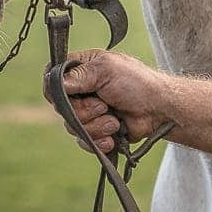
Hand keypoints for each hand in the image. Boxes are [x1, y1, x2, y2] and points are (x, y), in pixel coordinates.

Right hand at [45, 48, 172, 153]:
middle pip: (61, 107)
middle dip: (84, 111)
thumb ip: (79, 75)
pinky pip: (84, 141)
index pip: (52, 78)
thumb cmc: (138, 83)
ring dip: (95, 126)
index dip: (55, 90)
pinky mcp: (97, 131)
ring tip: (114, 120)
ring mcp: (89, 112)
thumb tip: (56, 83)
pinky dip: (99, 141)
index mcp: (83, 69)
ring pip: (72, 127)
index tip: (66, 94)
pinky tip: (113, 136)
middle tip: (104, 105)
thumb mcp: (107, 70)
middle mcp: (82, 90)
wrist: (159, 110)